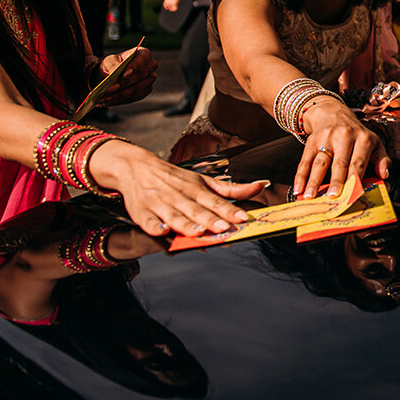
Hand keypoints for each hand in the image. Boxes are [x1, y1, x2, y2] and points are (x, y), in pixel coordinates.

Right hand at [91, 143, 267, 238]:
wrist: (138, 167)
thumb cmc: (177, 179)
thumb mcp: (205, 181)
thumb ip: (232, 189)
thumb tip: (262, 186)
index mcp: (197, 189)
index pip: (216, 202)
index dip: (229, 211)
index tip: (242, 219)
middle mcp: (180, 196)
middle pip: (197, 211)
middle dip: (211, 220)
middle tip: (224, 229)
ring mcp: (161, 204)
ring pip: (175, 216)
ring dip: (186, 225)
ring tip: (199, 233)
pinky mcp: (142, 212)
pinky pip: (148, 221)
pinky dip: (154, 226)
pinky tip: (161, 231)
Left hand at [97, 45, 157, 105]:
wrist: (114, 73)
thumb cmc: (114, 64)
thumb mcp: (110, 61)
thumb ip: (113, 65)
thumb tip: (114, 72)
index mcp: (144, 54)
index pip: (141, 61)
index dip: (134, 68)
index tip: (124, 75)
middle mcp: (151, 67)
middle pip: (141, 76)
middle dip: (124, 84)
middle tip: (109, 89)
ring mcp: (150, 80)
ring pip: (138, 89)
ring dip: (121, 94)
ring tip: (106, 98)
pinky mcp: (145, 91)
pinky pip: (135, 97)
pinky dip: (121, 100)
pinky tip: (110, 101)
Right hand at [295, 98, 390, 198]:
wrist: (334, 113)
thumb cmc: (357, 135)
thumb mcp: (374, 143)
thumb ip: (382, 160)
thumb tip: (384, 176)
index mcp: (363, 139)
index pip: (359, 162)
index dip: (355, 179)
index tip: (353, 194)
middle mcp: (345, 136)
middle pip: (340, 163)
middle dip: (336, 181)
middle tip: (332, 197)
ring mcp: (326, 138)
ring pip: (320, 162)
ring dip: (314, 181)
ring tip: (309, 196)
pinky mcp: (311, 141)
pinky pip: (305, 161)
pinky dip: (300, 176)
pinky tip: (298, 188)